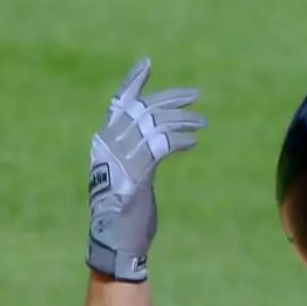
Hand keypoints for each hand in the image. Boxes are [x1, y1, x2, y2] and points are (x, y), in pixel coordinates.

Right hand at [86, 59, 206, 280]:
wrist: (117, 241)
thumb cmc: (126, 214)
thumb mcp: (132, 177)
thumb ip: (138, 156)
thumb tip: (157, 141)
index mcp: (104, 142)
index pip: (118, 103)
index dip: (133, 82)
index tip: (148, 64)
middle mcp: (108, 145)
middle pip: (143, 108)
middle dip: (171, 99)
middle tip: (196, 95)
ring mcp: (120, 157)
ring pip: (155, 124)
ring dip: (183, 120)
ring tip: (202, 121)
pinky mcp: (136, 171)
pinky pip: (161, 145)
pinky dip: (179, 140)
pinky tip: (193, 142)